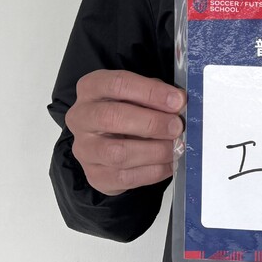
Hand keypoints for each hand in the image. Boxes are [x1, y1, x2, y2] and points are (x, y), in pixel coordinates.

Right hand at [65, 69, 185, 195]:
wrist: (112, 141)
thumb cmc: (130, 109)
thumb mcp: (141, 93)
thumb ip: (157, 94)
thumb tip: (180, 103)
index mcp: (91, 88)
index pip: (117, 84)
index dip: (151, 92)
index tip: (177, 101)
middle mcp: (81, 117)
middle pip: (112, 117)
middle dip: (151, 123)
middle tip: (177, 127)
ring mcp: (84, 149)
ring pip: (117, 152)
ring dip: (154, 151)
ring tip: (176, 147)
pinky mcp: (94, 175)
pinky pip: (124, 177)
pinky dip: (153, 171)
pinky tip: (169, 163)